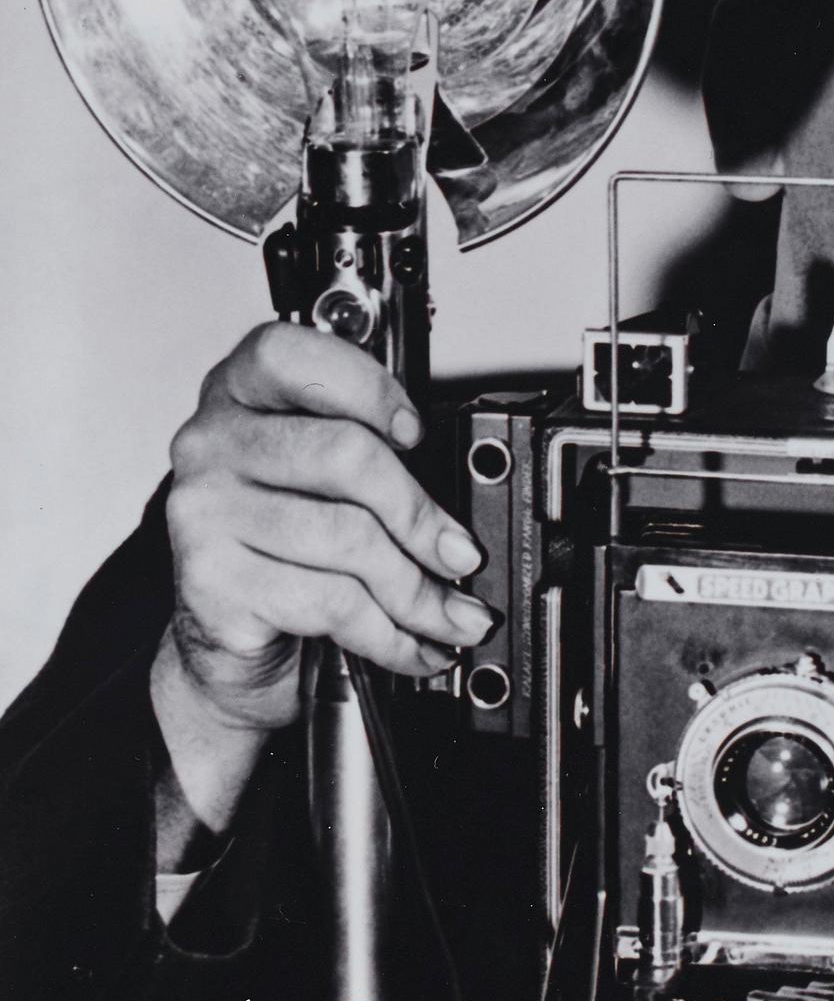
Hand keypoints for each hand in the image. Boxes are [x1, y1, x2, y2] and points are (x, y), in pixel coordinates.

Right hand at [152, 323, 491, 833]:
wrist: (226, 645)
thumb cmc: (284, 552)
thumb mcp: (324, 489)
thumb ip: (372, 464)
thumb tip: (457, 515)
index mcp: (240, 395)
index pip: (294, 355)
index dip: (369, 388)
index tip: (416, 435)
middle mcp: (211, 443)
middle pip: (345, 454)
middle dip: (422, 516)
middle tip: (463, 556)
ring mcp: (204, 511)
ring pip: (347, 537)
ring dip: (418, 591)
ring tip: (451, 617)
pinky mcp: (212, 580)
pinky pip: (330, 601)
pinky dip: (389, 633)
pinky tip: (411, 645)